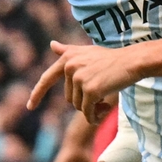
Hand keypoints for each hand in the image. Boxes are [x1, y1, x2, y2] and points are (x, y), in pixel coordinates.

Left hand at [26, 41, 140, 123]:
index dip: (37, 93)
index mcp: (67, 57)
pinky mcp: (90, 90)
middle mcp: (70, 66)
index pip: (47, 78)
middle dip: (84, 101)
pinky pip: (88, 112)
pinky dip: (95, 116)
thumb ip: (68, 50)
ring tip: (106, 100)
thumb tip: (52, 44)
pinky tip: (106, 111)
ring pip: (78, 106)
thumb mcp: (87, 52)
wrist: (132, 61)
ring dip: (91, 108)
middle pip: (69, 98)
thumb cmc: (111, 58)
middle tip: (101, 96)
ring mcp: (79, 78)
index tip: (30, 106)